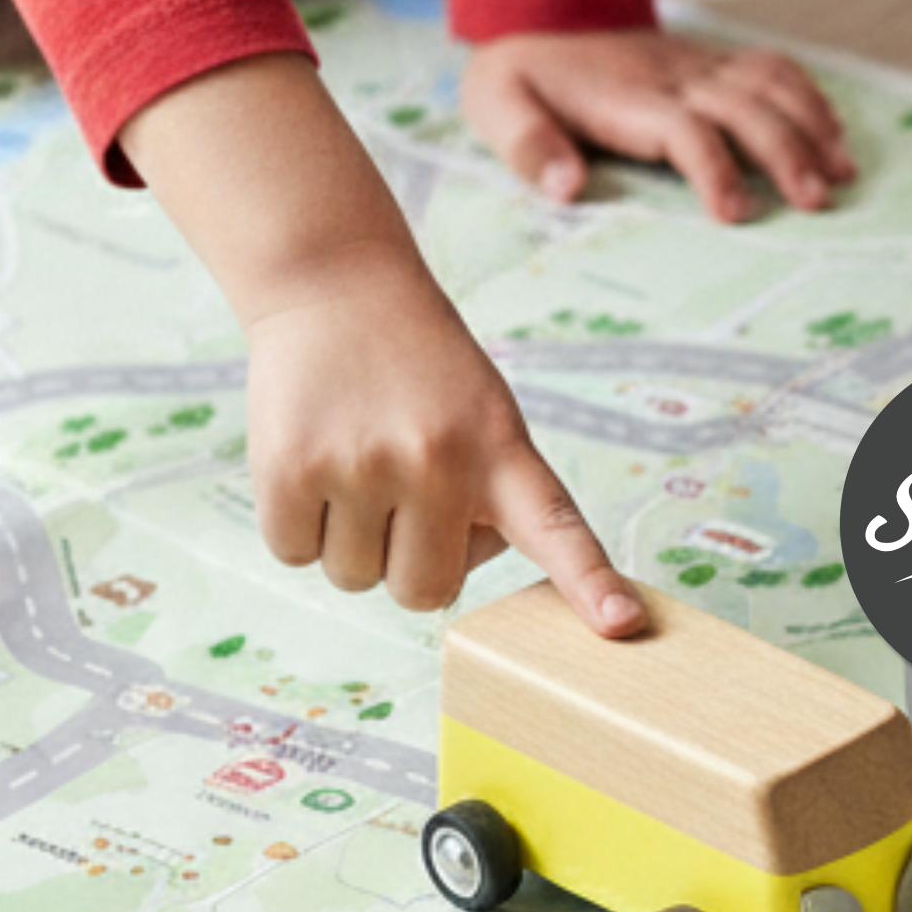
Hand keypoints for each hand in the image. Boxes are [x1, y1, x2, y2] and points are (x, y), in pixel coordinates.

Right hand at [242, 245, 645, 625]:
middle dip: (407, 560)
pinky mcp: (292, 468)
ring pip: (354, 578)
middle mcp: (438, 461)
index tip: (620, 625)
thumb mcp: (483, 416)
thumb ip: (488, 498)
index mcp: (502, 448)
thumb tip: (439, 581)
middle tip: (400, 491)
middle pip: (424, 592)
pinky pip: (295, 553)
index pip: (558, 527)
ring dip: (349, 538)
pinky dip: (299, 524)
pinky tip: (312, 460)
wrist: (336, 286)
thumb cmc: (419, 371)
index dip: (590, 581)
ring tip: (355, 461)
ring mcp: (363, 465)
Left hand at [461, 29, 855, 221]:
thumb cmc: (522, 72)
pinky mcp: (712, 60)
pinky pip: (772, 67)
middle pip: (746, 108)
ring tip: (841, 172)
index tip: (734, 214)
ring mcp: (698, 64)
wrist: (539, 6)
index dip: (713, 169)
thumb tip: (566, 188)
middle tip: (816, 202)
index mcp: (626, 97)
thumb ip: (530, 147)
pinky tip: (833, 131)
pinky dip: (809, 96)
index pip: (684, 129)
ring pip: (770, 86)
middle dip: (786, 153)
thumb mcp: (498, 106)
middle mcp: (673, 77)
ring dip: (811, 126)